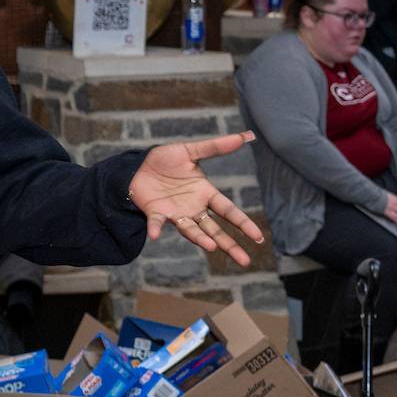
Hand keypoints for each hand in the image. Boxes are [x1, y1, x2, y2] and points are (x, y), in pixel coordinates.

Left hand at [128, 133, 265, 264]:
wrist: (139, 165)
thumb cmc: (166, 160)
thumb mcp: (191, 151)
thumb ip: (215, 147)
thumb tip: (245, 136)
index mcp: (205, 194)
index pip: (228, 211)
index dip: (243, 223)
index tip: (258, 238)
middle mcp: (193, 208)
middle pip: (215, 230)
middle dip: (229, 244)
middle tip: (245, 261)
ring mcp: (175, 213)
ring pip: (191, 230)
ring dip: (200, 238)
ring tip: (211, 247)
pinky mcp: (156, 212)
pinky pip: (156, 222)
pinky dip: (156, 228)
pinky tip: (155, 235)